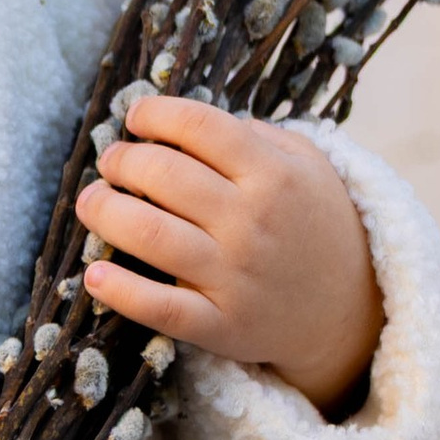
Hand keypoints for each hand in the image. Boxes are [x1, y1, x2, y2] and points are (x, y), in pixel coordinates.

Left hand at [78, 98, 383, 413]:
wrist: (348, 311)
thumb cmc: (316, 225)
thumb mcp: (307, 166)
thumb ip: (256, 136)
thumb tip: (187, 123)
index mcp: (274, 173)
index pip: (198, 125)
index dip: (155, 113)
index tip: (135, 118)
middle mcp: (251, 221)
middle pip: (162, 175)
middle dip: (121, 161)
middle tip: (112, 162)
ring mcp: (234, 276)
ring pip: (149, 234)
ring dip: (105, 211)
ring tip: (92, 201)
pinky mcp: (221, 325)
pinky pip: (160, 308)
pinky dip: (120, 292)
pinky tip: (95, 274)